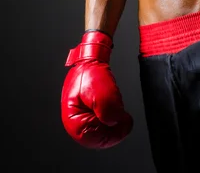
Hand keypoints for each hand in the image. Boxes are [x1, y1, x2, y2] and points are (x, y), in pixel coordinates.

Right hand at [61, 30, 132, 147]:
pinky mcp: (87, 114)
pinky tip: (112, 104)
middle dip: (114, 126)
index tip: (125, 122)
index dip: (115, 134)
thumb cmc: (91, 74)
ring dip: (113, 119)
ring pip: (104, 130)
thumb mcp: (103, 93)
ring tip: (114, 103)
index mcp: (73, 122)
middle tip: (123, 114)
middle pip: (101, 138)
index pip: (97, 140)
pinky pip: (104, 122)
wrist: (91, 61)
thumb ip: (109, 112)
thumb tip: (116, 123)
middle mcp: (74, 124)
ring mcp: (81, 120)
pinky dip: (111, 114)